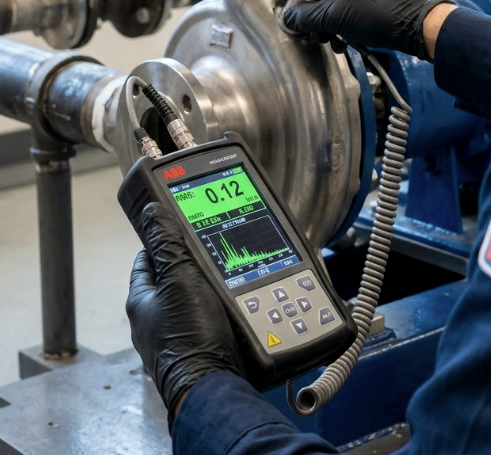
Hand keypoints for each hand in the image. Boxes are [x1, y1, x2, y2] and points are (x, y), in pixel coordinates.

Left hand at [126, 202, 245, 419]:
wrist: (213, 387)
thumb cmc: (190, 339)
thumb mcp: (179, 278)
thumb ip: (168, 244)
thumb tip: (153, 213)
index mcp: (142, 301)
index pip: (146, 259)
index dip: (161, 239)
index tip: (175, 226)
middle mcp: (156, 320)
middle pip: (172, 278)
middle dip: (192, 263)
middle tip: (212, 247)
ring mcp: (177, 335)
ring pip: (194, 299)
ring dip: (211, 286)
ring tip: (231, 271)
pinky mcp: (200, 348)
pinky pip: (210, 318)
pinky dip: (222, 308)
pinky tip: (239, 303)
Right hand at [278, 0, 451, 58]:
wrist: (421, 25)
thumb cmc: (379, 13)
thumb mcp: (335, 17)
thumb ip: (306, 16)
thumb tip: (289, 18)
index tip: (285, 0)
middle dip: (314, 10)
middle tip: (312, 30)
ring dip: (329, 20)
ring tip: (331, 41)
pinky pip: (355, 1)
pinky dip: (346, 19)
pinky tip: (346, 41)